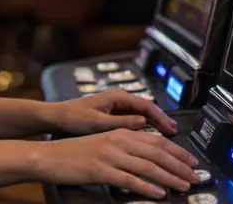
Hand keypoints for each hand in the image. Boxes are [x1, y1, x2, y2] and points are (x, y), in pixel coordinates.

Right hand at [33, 128, 199, 198]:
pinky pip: (129, 180)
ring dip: (169, 178)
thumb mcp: (102, 142)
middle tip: (195, 177)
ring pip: (147, 166)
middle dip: (179, 165)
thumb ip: (124, 145)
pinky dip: (147, 187)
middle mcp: (117, 140)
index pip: (155, 140)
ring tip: (183, 187)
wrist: (49, 156)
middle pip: (156, 152)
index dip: (177, 151)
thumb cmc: (75, 152)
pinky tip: (159, 193)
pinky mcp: (101, 170)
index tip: (191, 161)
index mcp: (119, 132)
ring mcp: (109, 155)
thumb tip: (148, 157)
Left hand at [42, 88, 178, 135]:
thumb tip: (143, 123)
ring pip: (142, 113)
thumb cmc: (74, 118)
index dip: (160, 118)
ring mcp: (117, 105)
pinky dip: (144, 125)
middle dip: (161, 120)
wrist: (58, 117)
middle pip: (147, 108)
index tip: (171, 129)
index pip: (146, 106)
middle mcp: (119, 98)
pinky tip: (150, 135)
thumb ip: (121, 122)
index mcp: (117, 96)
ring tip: (167, 134)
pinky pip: (134, 118)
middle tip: (174, 133)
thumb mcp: (98, 122)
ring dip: (154, 123)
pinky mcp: (113, 113)